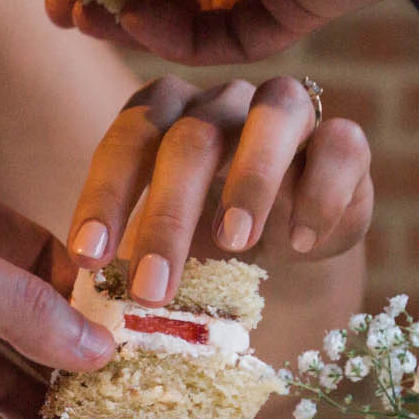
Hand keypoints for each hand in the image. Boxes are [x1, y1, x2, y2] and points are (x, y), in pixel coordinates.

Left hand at [70, 75, 372, 304]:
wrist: (289, 254)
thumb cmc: (208, 249)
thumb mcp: (165, 255)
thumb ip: (127, 265)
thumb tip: (75, 317)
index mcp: (166, 115)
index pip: (129, 138)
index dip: (105, 196)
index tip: (86, 260)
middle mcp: (223, 102)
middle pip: (192, 138)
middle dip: (167, 215)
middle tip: (151, 288)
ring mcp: (287, 114)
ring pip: (273, 117)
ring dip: (250, 179)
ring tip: (233, 242)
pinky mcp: (343, 142)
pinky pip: (340, 145)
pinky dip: (322, 193)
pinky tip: (300, 244)